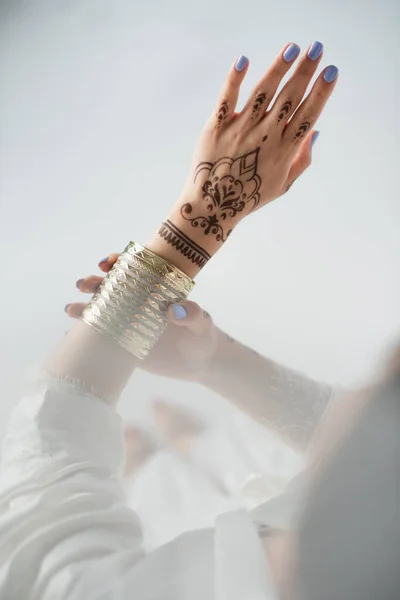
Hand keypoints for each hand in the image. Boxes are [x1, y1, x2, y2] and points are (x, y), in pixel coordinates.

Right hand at [66, 255, 218, 380]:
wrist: (201, 363)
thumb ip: (193, 314)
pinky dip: (87, 334)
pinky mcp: (126, 344)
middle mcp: (139, 303)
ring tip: (71, 309)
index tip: (107, 264)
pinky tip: (71, 334)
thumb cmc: (204, 337)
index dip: (118, 263)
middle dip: (95, 283)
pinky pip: (103, 337)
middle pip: (112, 288)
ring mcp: (130, 323)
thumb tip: (173, 311)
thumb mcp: (202, 324)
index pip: (134, 270)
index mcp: (155, 290)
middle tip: (84, 284)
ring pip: (103, 311)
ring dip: (85, 307)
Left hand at [148, 42, 337, 274]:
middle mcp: (265, 136)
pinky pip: (226, 99)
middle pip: (289, 98)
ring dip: (278, 68)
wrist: (212, 206)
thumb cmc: (250, 196)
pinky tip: (243, 60)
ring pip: (262, 93)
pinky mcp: (216, 127)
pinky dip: (234, 80)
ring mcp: (240, 130)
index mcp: (284, 150)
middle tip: (317, 47)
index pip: (307, 115)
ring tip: (292, 48)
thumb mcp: (283, 185)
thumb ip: (302, 160)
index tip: (331, 71)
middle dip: (306, 71)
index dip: (321, 92)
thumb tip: (315, 131)